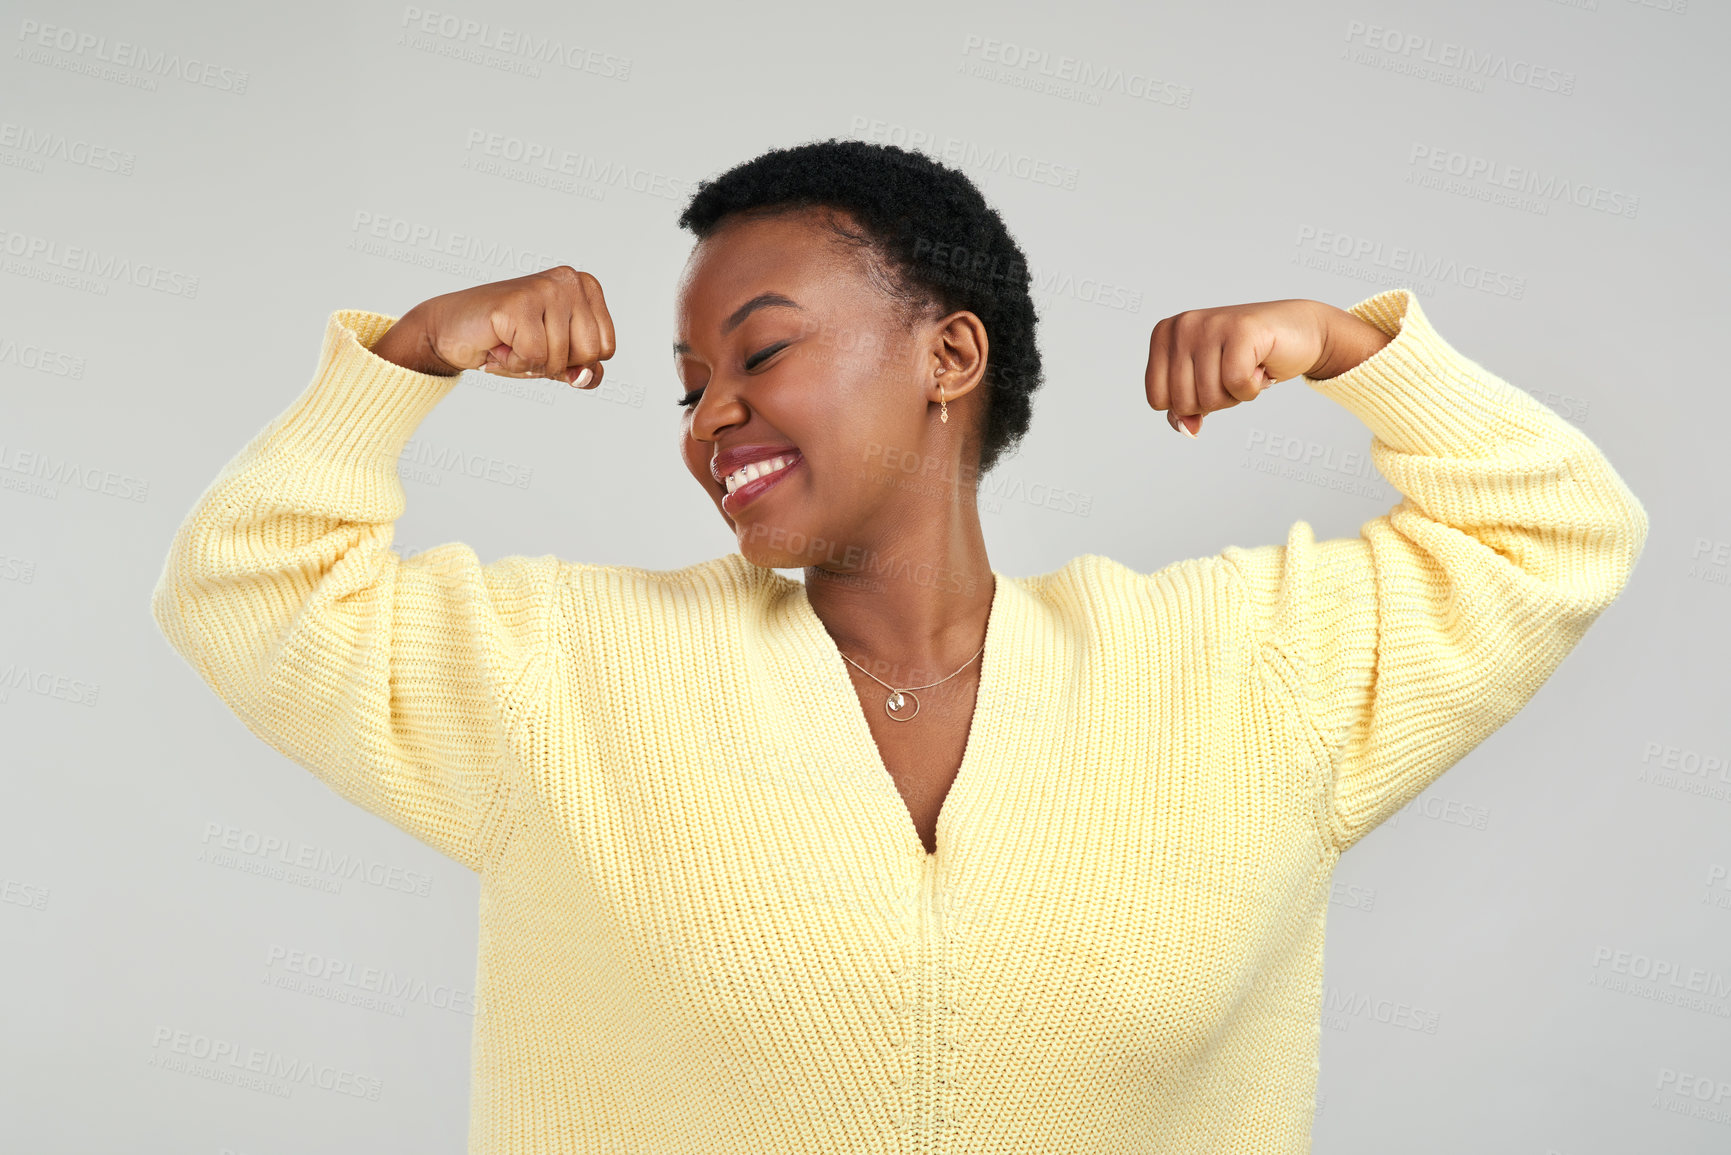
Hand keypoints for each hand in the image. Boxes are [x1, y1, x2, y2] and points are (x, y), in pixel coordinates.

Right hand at [375, 265, 616, 387]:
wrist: (452, 332)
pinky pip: (534, 357)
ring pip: (561, 358)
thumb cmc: (508, 342)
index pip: (606, 348)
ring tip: (510, 342)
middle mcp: (568, 280)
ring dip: (530, 364)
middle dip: (556, 363)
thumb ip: (583, 371)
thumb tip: (585, 376)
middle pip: (590, 353)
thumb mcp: (556, 360)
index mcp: (586, 287)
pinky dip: (513, 363)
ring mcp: (544, 288)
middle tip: (527, 344)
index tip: (546, 343)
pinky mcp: (518, 303)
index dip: (575, 360)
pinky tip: (498, 343)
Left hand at [1143, 299, 1326, 437]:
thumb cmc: (1248, 359)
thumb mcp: (1206, 385)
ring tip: (1248, 367)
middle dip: (1214, 400)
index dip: (1189, 404)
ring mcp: (1210, 324)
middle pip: (1182, 402)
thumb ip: (1185, 410)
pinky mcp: (1240, 329)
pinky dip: (1252, 388)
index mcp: (1164, 335)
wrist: (1299, 332)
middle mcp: (1182, 325)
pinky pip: (1236, 383)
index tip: (1212, 380)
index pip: (1157, 399)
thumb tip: (1187, 430)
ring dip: (1235, 394)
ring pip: (1209, 396)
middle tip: (1233, 374)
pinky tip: (1260, 366)